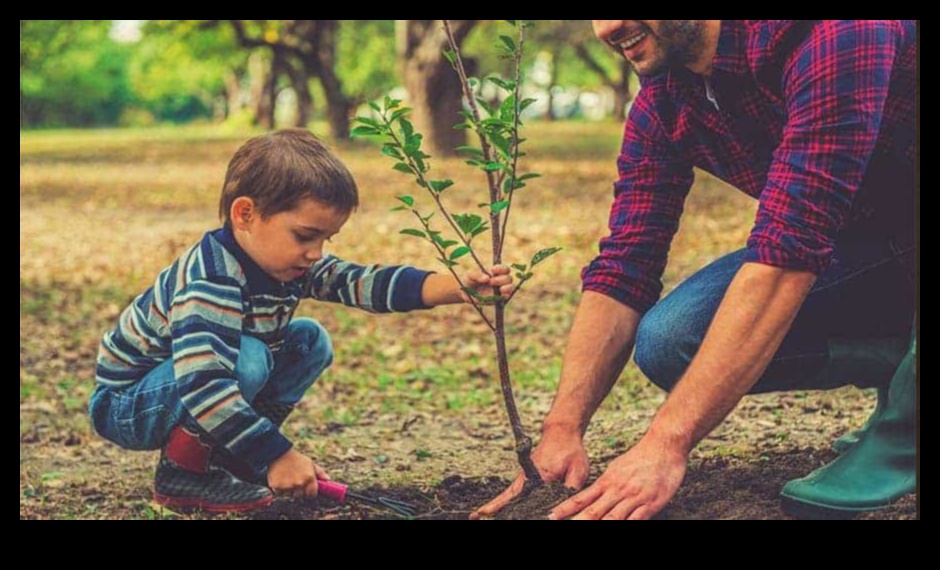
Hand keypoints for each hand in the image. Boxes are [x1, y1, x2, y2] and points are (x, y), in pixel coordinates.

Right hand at [266, 449, 330, 498]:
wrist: (279, 453)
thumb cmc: (296, 459)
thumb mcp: (310, 463)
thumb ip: (320, 473)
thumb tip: (328, 480)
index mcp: (309, 478)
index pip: (312, 494)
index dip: (310, 492)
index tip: (307, 489)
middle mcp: (299, 483)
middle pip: (300, 495)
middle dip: (298, 490)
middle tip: (295, 480)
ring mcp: (288, 486)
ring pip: (290, 494)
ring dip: (289, 489)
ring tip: (287, 478)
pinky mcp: (277, 487)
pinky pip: (280, 492)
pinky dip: (280, 488)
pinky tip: (280, 478)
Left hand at [459, 265, 513, 303]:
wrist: (464, 292)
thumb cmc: (468, 279)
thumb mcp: (470, 274)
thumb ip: (477, 274)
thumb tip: (487, 278)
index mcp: (495, 272)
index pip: (505, 269)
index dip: (502, 269)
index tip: (493, 270)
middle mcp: (500, 280)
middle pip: (509, 278)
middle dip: (502, 279)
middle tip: (491, 282)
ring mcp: (499, 290)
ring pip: (510, 287)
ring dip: (507, 288)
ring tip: (500, 289)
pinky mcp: (498, 299)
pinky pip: (505, 297)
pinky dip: (504, 296)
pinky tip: (499, 295)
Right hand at [470, 425, 588, 518]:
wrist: (561, 432)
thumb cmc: (570, 451)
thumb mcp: (578, 471)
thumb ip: (570, 490)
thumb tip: (564, 508)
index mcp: (539, 476)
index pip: (522, 496)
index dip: (508, 507)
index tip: (491, 513)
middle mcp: (527, 477)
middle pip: (507, 497)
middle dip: (492, 507)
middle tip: (475, 517)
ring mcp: (524, 478)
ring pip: (508, 496)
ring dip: (495, 506)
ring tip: (478, 516)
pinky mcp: (525, 479)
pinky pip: (512, 493)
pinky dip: (503, 502)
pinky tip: (495, 511)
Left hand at [549, 434, 686, 519]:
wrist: (664, 445)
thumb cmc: (641, 457)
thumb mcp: (617, 468)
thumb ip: (606, 484)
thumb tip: (593, 495)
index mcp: (607, 481)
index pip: (581, 499)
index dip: (565, 509)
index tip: (551, 516)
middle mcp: (617, 490)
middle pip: (592, 512)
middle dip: (577, 522)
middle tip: (561, 526)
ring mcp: (633, 498)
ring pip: (611, 519)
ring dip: (597, 527)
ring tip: (583, 533)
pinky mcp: (650, 504)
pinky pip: (635, 520)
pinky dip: (626, 526)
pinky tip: (619, 531)